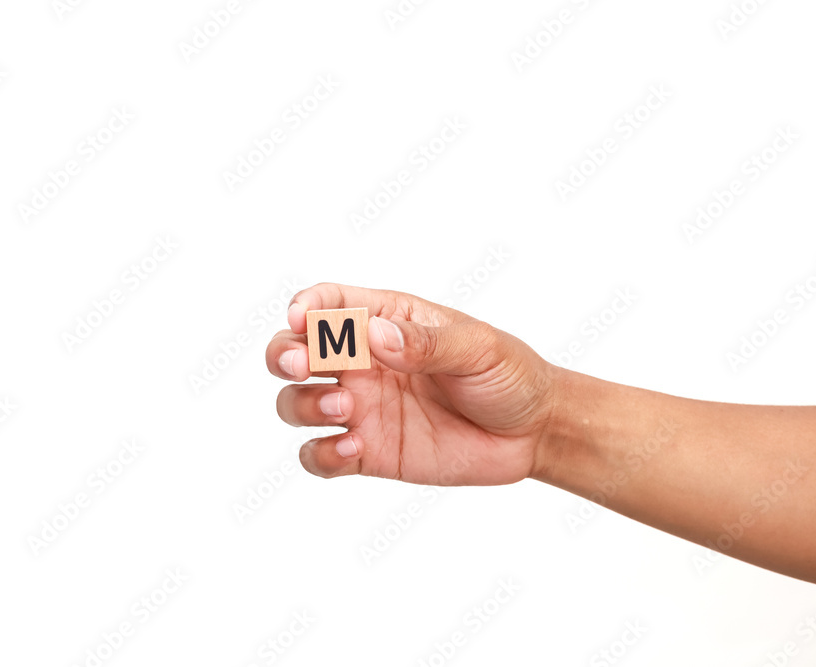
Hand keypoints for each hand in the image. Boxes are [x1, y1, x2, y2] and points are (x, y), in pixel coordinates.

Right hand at [266, 283, 558, 484]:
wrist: (533, 434)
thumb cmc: (508, 375)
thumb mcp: (478, 349)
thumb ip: (426, 342)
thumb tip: (376, 335)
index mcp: (385, 321)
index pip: (328, 303)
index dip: (305, 306)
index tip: (301, 319)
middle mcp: (362, 363)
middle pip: (293, 350)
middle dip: (283, 354)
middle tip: (302, 366)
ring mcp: (360, 408)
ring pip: (294, 402)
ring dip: (301, 404)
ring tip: (342, 410)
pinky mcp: (366, 452)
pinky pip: (318, 456)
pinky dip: (320, 454)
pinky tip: (352, 450)